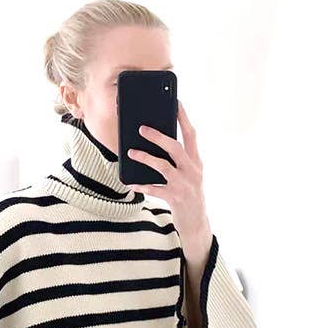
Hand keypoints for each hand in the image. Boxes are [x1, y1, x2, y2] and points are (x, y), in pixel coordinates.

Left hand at [125, 99, 210, 245]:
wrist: (196, 224)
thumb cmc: (189, 195)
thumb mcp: (190, 175)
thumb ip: (179, 160)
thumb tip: (159, 141)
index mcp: (196, 162)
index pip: (191, 136)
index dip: (184, 118)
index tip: (176, 102)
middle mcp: (192, 172)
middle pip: (176, 148)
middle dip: (158, 137)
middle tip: (141, 128)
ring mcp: (184, 186)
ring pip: (163, 166)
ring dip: (146, 158)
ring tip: (131, 152)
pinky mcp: (175, 199)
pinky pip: (154, 189)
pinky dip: (142, 185)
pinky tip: (131, 183)